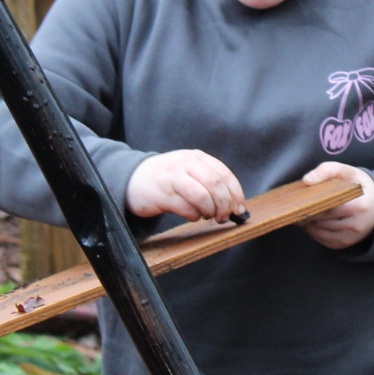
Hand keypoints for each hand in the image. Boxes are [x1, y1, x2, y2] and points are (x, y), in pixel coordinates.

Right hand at [126, 150, 246, 221]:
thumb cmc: (168, 179)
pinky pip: (186, 208)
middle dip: (225, 204)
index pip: (223, 174)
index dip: (235, 193)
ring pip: (202, 195)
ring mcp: (173, 177)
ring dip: (210, 211)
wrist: (134, 179)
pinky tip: (192, 216)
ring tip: (208, 217)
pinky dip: (194, 216)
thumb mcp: (189, 170)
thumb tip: (234, 204)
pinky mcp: (163, 194)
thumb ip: (209, 181)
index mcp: (197, 157)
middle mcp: (186, 163)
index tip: (239, 209)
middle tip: (224, 217)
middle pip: (215, 184)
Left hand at [299, 162, 373, 249]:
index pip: (328, 207)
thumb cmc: (360, 186)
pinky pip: (323, 240)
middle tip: (299, 205)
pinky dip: (315, 232)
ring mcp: (351, 237)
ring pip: (320, 232)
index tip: (302, 198)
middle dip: (308, 213)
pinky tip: (313, 222)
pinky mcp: (346, 243)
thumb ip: (328, 170)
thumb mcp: (348, 172)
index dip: (312, 203)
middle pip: (321, 221)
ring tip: (305, 212)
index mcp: (359, 205)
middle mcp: (356, 225)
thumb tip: (307, 180)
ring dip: (309, 223)